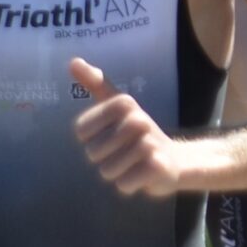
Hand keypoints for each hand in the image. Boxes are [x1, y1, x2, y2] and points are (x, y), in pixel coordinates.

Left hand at [71, 58, 197, 196]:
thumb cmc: (136, 134)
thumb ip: (95, 84)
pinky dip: (129, 185)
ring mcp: (149, 143)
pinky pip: (123, 185)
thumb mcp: (116, 105)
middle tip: (124, 153)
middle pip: (93, 153)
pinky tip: (142, 175)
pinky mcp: (158, 166)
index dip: (91, 140)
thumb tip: (73, 61)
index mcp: (123, 103)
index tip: (110, 135)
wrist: (173, 160)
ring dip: (117, 173)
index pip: (81, 132)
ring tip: (133, 164)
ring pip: (106, 170)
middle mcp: (137, 119)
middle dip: (104, 159)